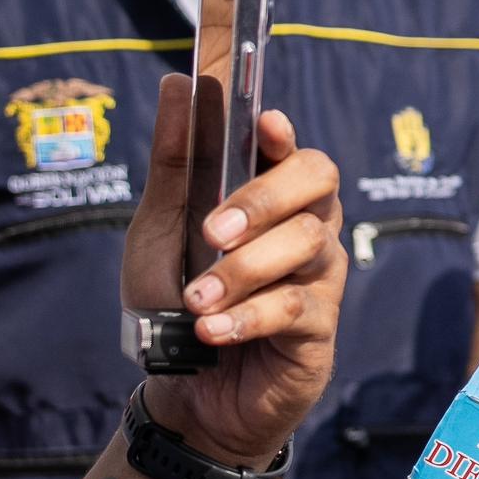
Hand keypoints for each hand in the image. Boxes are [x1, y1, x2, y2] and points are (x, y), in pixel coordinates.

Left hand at [123, 85, 348, 469]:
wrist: (185, 394)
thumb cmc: (174, 306)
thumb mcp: (158, 231)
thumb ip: (173, 163)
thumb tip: (180, 84)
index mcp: (269, 201)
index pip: (293, 150)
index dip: (283, 134)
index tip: (263, 123)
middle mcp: (306, 229)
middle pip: (319, 181)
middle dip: (265, 198)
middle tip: (213, 232)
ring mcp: (319, 277)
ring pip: (308, 243)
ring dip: (242, 270)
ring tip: (195, 301)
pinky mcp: (320, 329)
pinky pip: (295, 307)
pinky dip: (246, 317)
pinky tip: (211, 331)